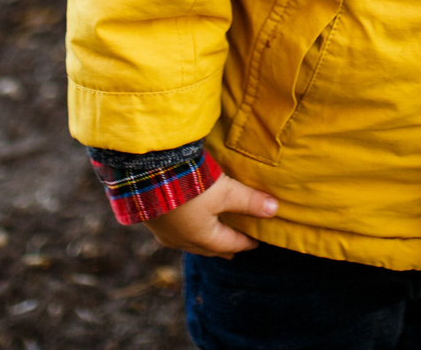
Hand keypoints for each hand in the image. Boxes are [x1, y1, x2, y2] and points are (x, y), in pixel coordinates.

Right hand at [145, 174, 278, 257]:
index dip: (246, 242)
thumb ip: (250, 201)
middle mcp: (182, 240)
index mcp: (202, 238)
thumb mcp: (225, 191)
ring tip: (212, 237)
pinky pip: (175, 232)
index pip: (231, 244)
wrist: (145, 173)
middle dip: (224, 246)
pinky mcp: (151, 219)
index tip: (257, 241)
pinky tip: (185, 222)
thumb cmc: (190, 184)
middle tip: (236, 247)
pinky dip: (187, 230)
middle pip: (209, 248)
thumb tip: (275, 210)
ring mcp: (164, 232)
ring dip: (204, 240)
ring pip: (190, 241)